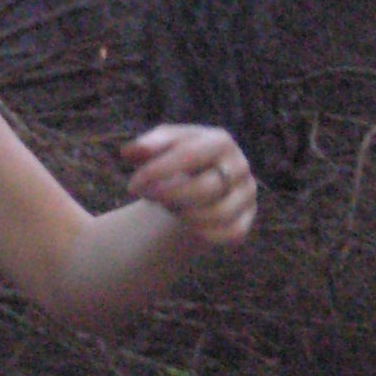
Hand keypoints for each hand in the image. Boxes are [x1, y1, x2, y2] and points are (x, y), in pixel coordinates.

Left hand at [121, 126, 256, 249]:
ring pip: (216, 214)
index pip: (189, 155)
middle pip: (204, 188)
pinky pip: (229, 234)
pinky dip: (202, 233)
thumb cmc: (173, 163)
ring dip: (183, 215)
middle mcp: (240, 166)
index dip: (157, 171)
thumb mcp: (157, 149)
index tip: (132, 186)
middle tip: (147, 197)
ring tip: (168, 206)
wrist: (195, 186)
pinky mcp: (246, 220)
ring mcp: (247, 194)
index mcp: (219, 141)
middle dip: (168, 197)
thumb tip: (129, 152)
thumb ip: (144, 147)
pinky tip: (184, 224)